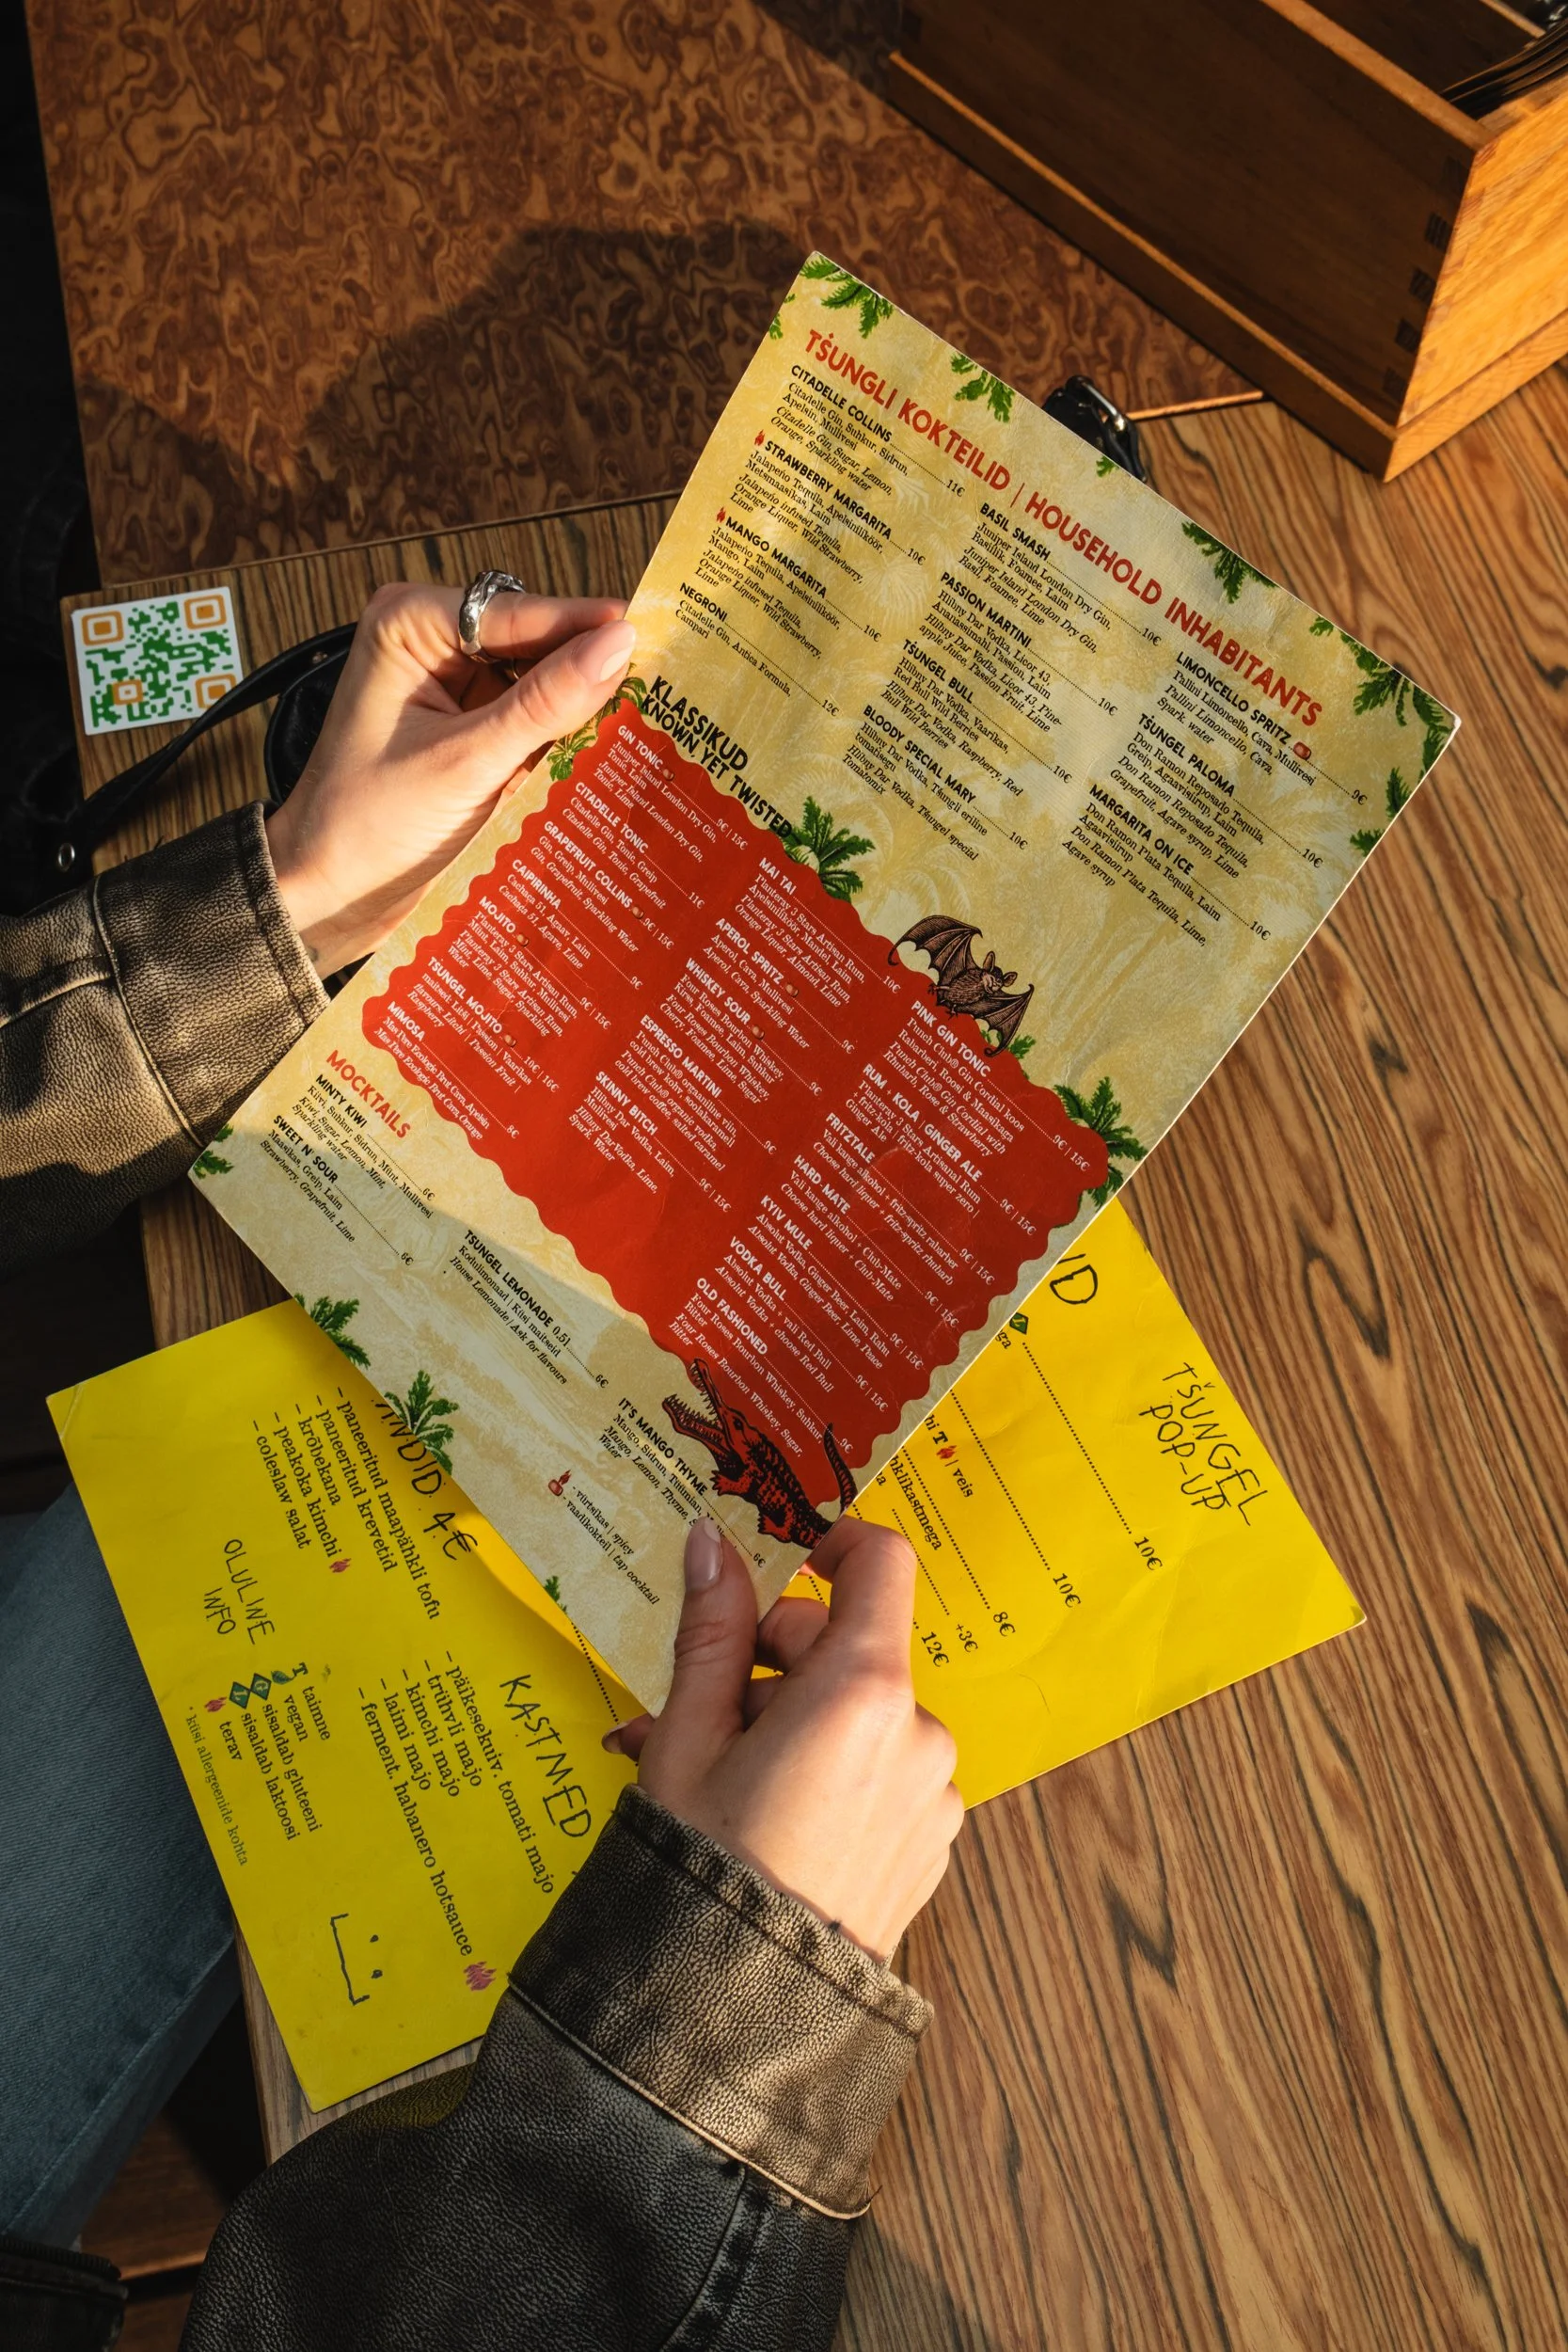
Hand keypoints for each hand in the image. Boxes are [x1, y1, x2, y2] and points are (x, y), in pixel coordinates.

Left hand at [266, 581, 633, 974]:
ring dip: (580, 712)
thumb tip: (620, 645)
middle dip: (587, 671)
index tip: (655, 633)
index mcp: (411, 623)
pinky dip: (561, 743)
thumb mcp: (466, 763)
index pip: (520, 613)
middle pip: (536, 643)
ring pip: (541, 684)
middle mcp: (432, 642)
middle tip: (661, 688)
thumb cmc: (367, 827)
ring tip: (645, 725)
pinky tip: (603, 758)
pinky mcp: (468, 731)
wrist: (326, 896)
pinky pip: (532, 723)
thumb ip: (545, 704)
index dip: (587, 626)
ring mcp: (452, 688)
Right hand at [609, 1517, 962, 1963]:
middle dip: (781, 1661)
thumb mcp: (688, 1735)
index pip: (881, 1565)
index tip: (787, 1559)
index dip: (834, 1544)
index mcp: (863, 1691)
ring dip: (802, 1724)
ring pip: (864, 1716)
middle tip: (704, 1706)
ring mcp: (936, 1792)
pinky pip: (886, 1773)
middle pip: (855, 1647)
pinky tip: (776, 1819)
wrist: (743, 2011)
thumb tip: (712, 1541)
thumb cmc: (706, 1865)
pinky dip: (837, 1774)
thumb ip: (711, 1627)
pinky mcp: (935, 1841)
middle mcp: (920, 1733)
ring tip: (726, 1778)